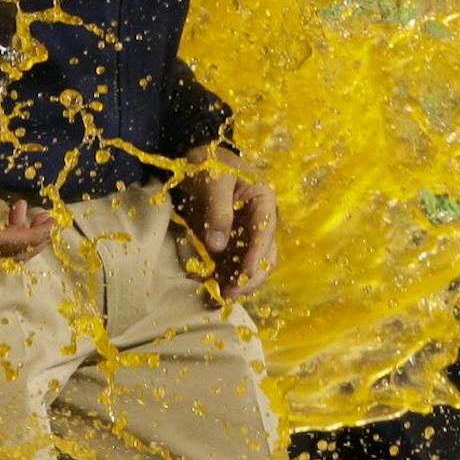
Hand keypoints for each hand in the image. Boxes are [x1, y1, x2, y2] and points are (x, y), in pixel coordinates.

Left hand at [177, 146, 276, 300]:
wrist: (194, 162)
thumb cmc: (209, 164)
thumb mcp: (214, 181)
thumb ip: (218, 211)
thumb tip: (218, 246)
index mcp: (264, 201)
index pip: (265, 231)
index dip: (257, 253)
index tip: (246, 271)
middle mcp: (259, 223)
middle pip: (265, 256)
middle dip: (250, 276)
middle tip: (231, 291)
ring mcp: (244, 236)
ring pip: (249, 267)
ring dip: (238, 283)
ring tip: (219, 296)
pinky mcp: (228, 245)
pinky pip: (229, 267)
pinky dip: (220, 279)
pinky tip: (205, 286)